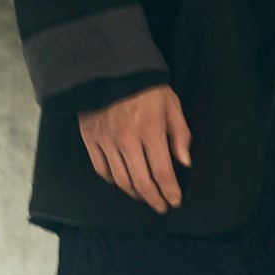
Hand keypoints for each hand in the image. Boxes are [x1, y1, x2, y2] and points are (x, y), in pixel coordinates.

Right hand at [79, 84, 192, 213]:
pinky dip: (113, 181)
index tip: (175, 201)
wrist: (109, 68)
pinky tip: (123, 182)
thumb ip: (180, 134)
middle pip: (141, 182)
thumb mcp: (171, 104)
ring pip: (121, 180)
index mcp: (150, 130)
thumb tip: (184, 163)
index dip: (170, 192)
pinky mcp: (91, 139)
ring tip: (145, 196)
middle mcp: (127, 140)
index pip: (162, 172)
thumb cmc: (145, 87)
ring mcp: (106, 141)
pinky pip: (101, 169)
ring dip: (135, 194)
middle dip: (154, 199)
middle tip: (161, 207)